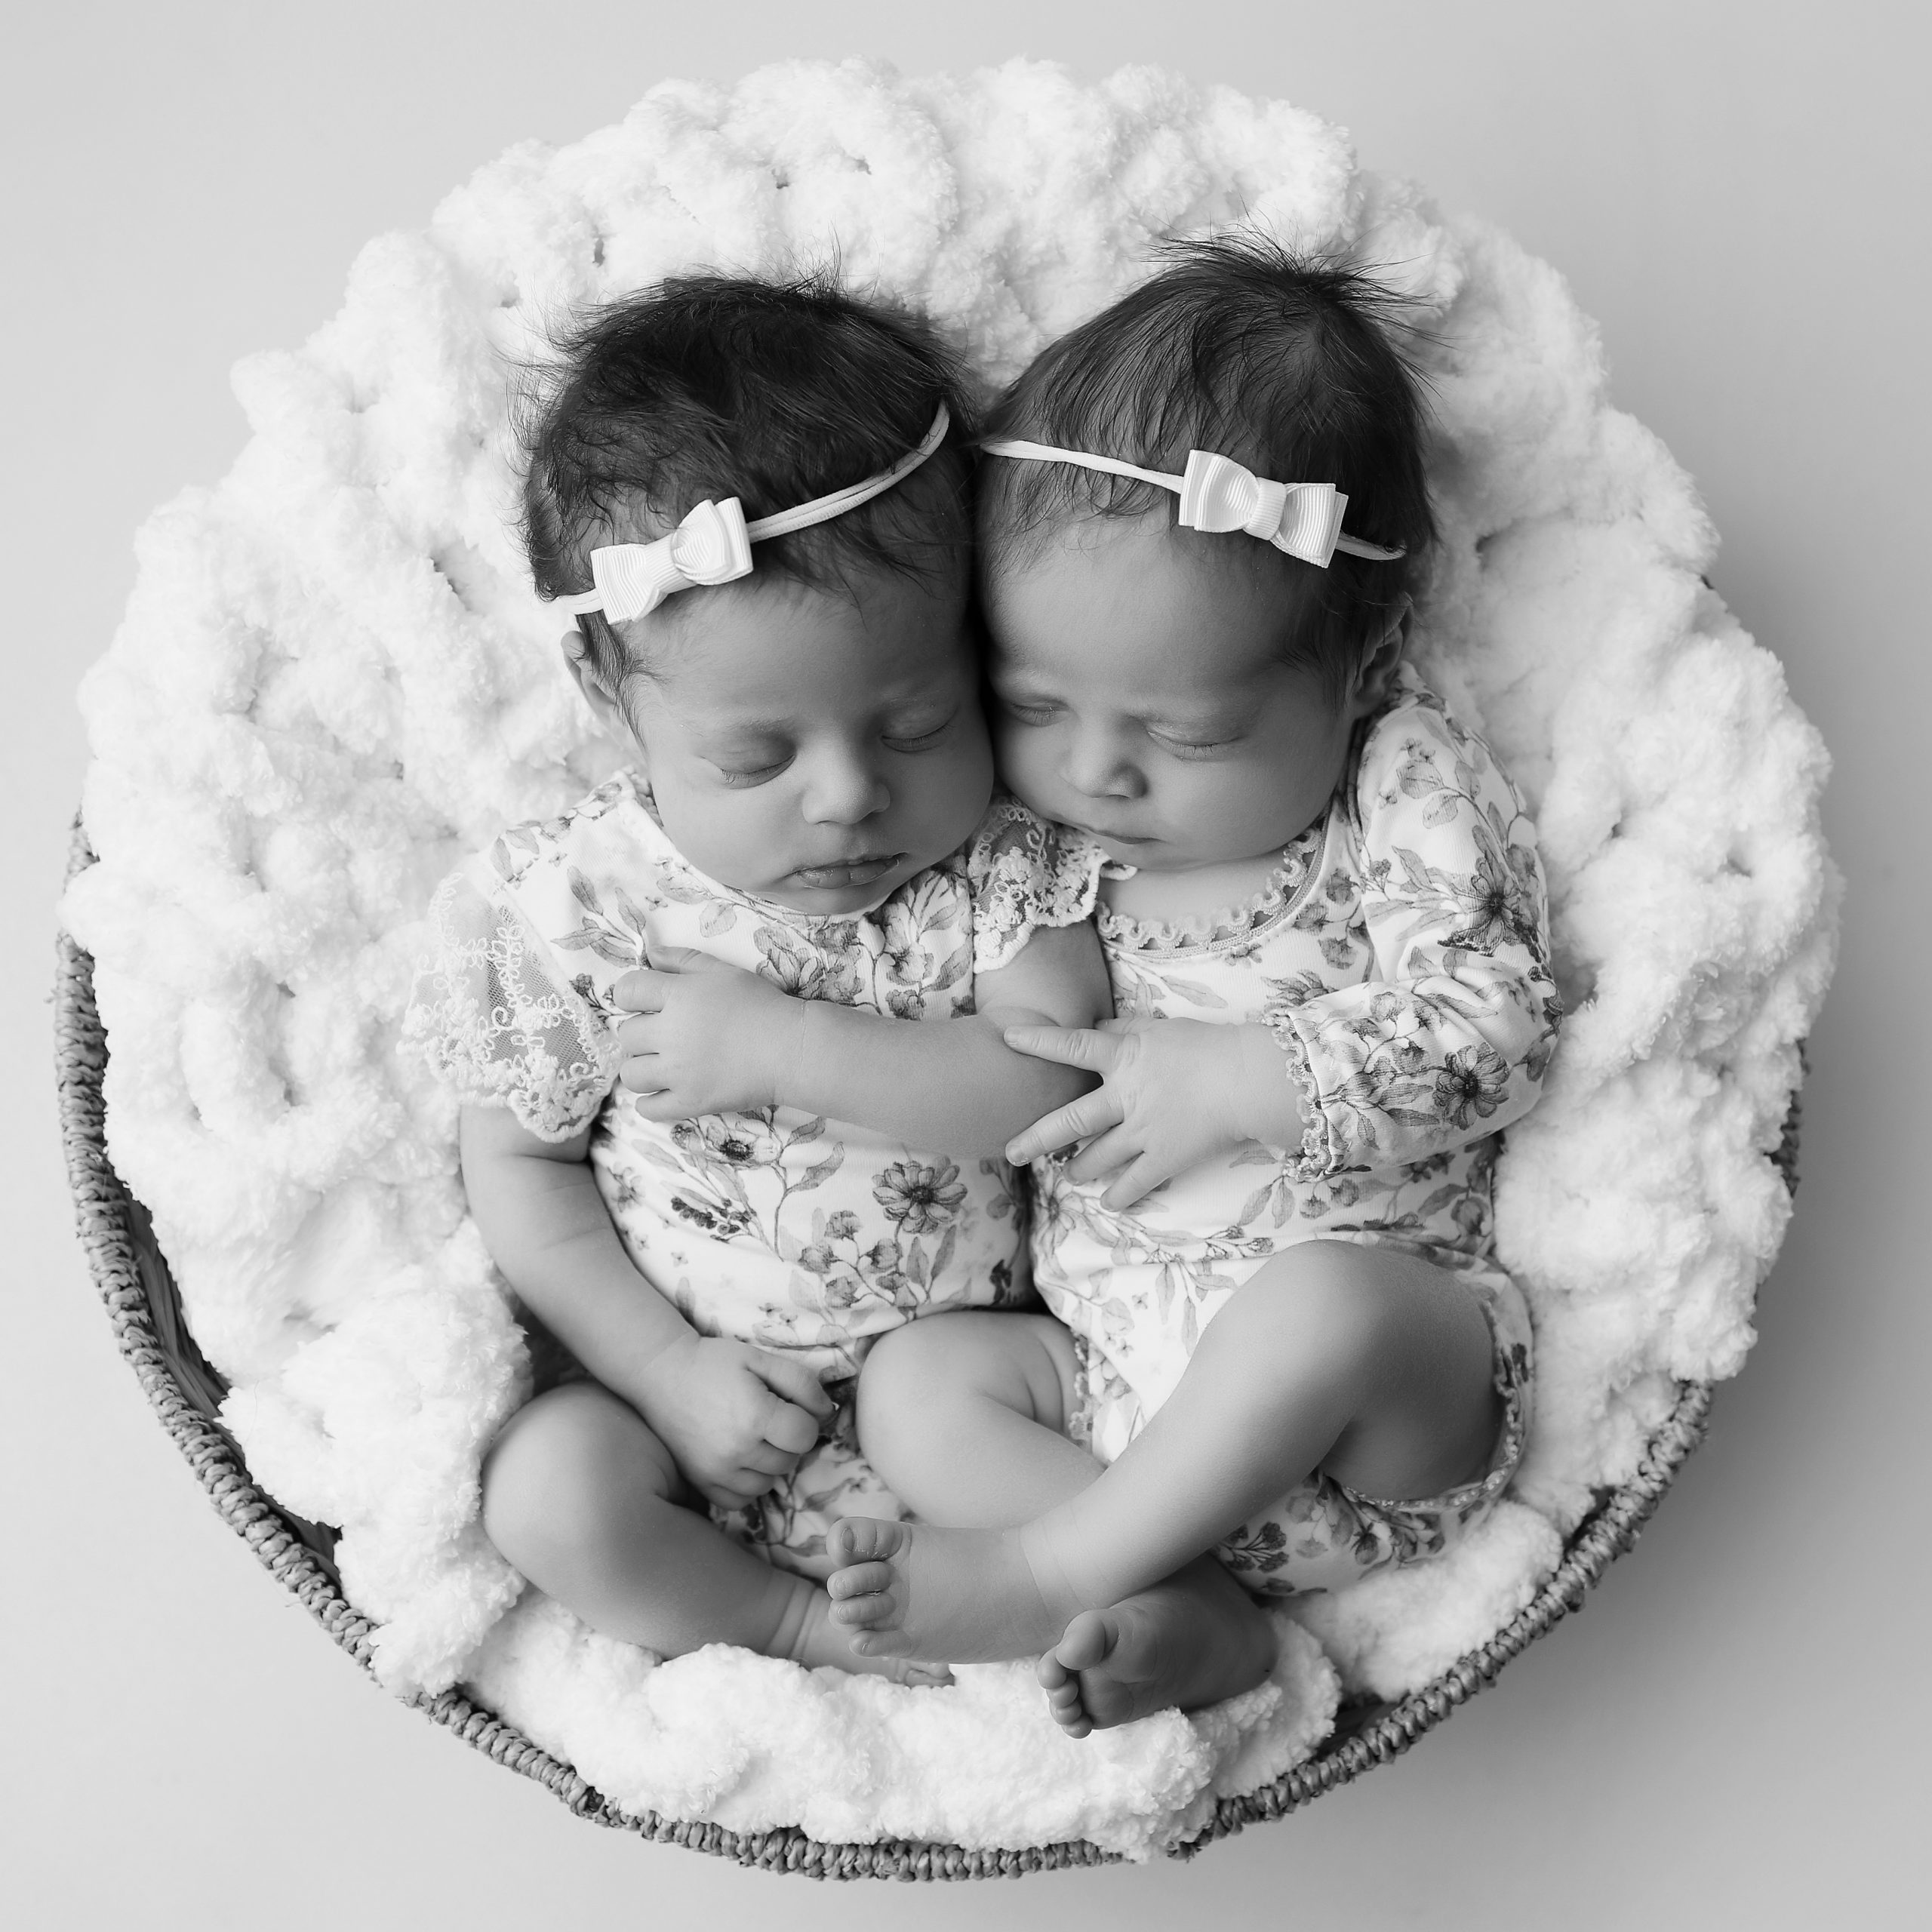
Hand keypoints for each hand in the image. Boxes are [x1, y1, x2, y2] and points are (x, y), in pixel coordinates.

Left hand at [613, 949, 802, 1119]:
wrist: (791, 1049)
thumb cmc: (761, 1005)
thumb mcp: (723, 971)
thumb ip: (683, 960)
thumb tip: (650, 954)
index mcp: (678, 996)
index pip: (626, 990)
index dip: (630, 995)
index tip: (644, 1003)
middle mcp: (671, 1034)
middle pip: (627, 1035)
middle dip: (640, 1034)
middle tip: (664, 1036)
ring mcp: (679, 1072)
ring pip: (631, 1074)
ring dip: (641, 1068)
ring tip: (662, 1066)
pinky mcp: (690, 1102)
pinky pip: (648, 1109)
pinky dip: (649, 1102)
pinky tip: (662, 1092)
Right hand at [630, 1333, 835, 1509]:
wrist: (661, 1374)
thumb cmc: (714, 1362)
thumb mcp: (761, 1359)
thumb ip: (802, 1384)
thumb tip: (828, 1413)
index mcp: (755, 1417)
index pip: (806, 1436)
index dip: (805, 1420)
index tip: (789, 1407)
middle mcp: (737, 1451)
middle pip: (789, 1460)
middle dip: (787, 1440)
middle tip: (768, 1418)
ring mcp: (716, 1471)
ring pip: (768, 1484)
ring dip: (769, 1464)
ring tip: (752, 1437)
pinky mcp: (700, 1482)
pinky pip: (739, 1500)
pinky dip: (746, 1485)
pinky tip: (740, 1460)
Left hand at [1002, 1018, 1303, 1208]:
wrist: (1245, 1078)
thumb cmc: (1207, 1046)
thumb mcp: (1161, 1028)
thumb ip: (1125, 1031)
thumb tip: (1096, 1028)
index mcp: (1123, 1058)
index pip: (1071, 1045)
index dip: (1038, 1042)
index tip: (1007, 1039)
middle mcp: (1124, 1097)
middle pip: (1070, 1121)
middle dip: (1036, 1139)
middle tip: (1010, 1152)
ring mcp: (1142, 1131)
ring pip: (1097, 1156)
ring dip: (1078, 1169)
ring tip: (1067, 1176)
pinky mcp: (1164, 1157)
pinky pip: (1134, 1183)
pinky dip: (1119, 1195)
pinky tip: (1109, 1202)